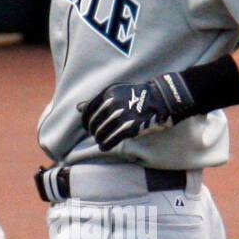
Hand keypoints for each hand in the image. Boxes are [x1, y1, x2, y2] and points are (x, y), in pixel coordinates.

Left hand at [81, 73, 196, 150]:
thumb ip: (97, 100)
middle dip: (94, 131)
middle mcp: (113, 104)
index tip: (87, 127)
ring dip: (99, 140)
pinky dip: (106, 145)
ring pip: (101, 133)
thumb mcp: (116, 92)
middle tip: (96, 136)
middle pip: (94, 123)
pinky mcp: (129, 128)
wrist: (161, 99)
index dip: (85, 121)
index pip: (88, 110)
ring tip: (101, 142)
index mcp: (108, 93)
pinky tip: (105, 147)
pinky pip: (111, 140)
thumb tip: (78, 108)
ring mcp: (121, 116)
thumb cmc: (137, 95)